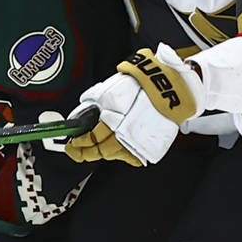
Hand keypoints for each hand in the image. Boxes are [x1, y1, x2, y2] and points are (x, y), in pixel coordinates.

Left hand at [66, 44, 201, 164]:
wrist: (170, 88)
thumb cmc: (142, 84)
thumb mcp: (110, 89)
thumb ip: (93, 102)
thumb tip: (81, 113)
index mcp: (115, 120)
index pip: (91, 139)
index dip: (78, 144)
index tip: (72, 143)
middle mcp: (126, 135)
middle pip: (101, 152)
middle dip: (85, 152)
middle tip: (77, 149)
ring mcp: (139, 143)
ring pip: (115, 156)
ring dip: (102, 152)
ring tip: (94, 146)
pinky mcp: (149, 147)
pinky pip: (131, 156)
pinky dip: (121, 153)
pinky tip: (116, 146)